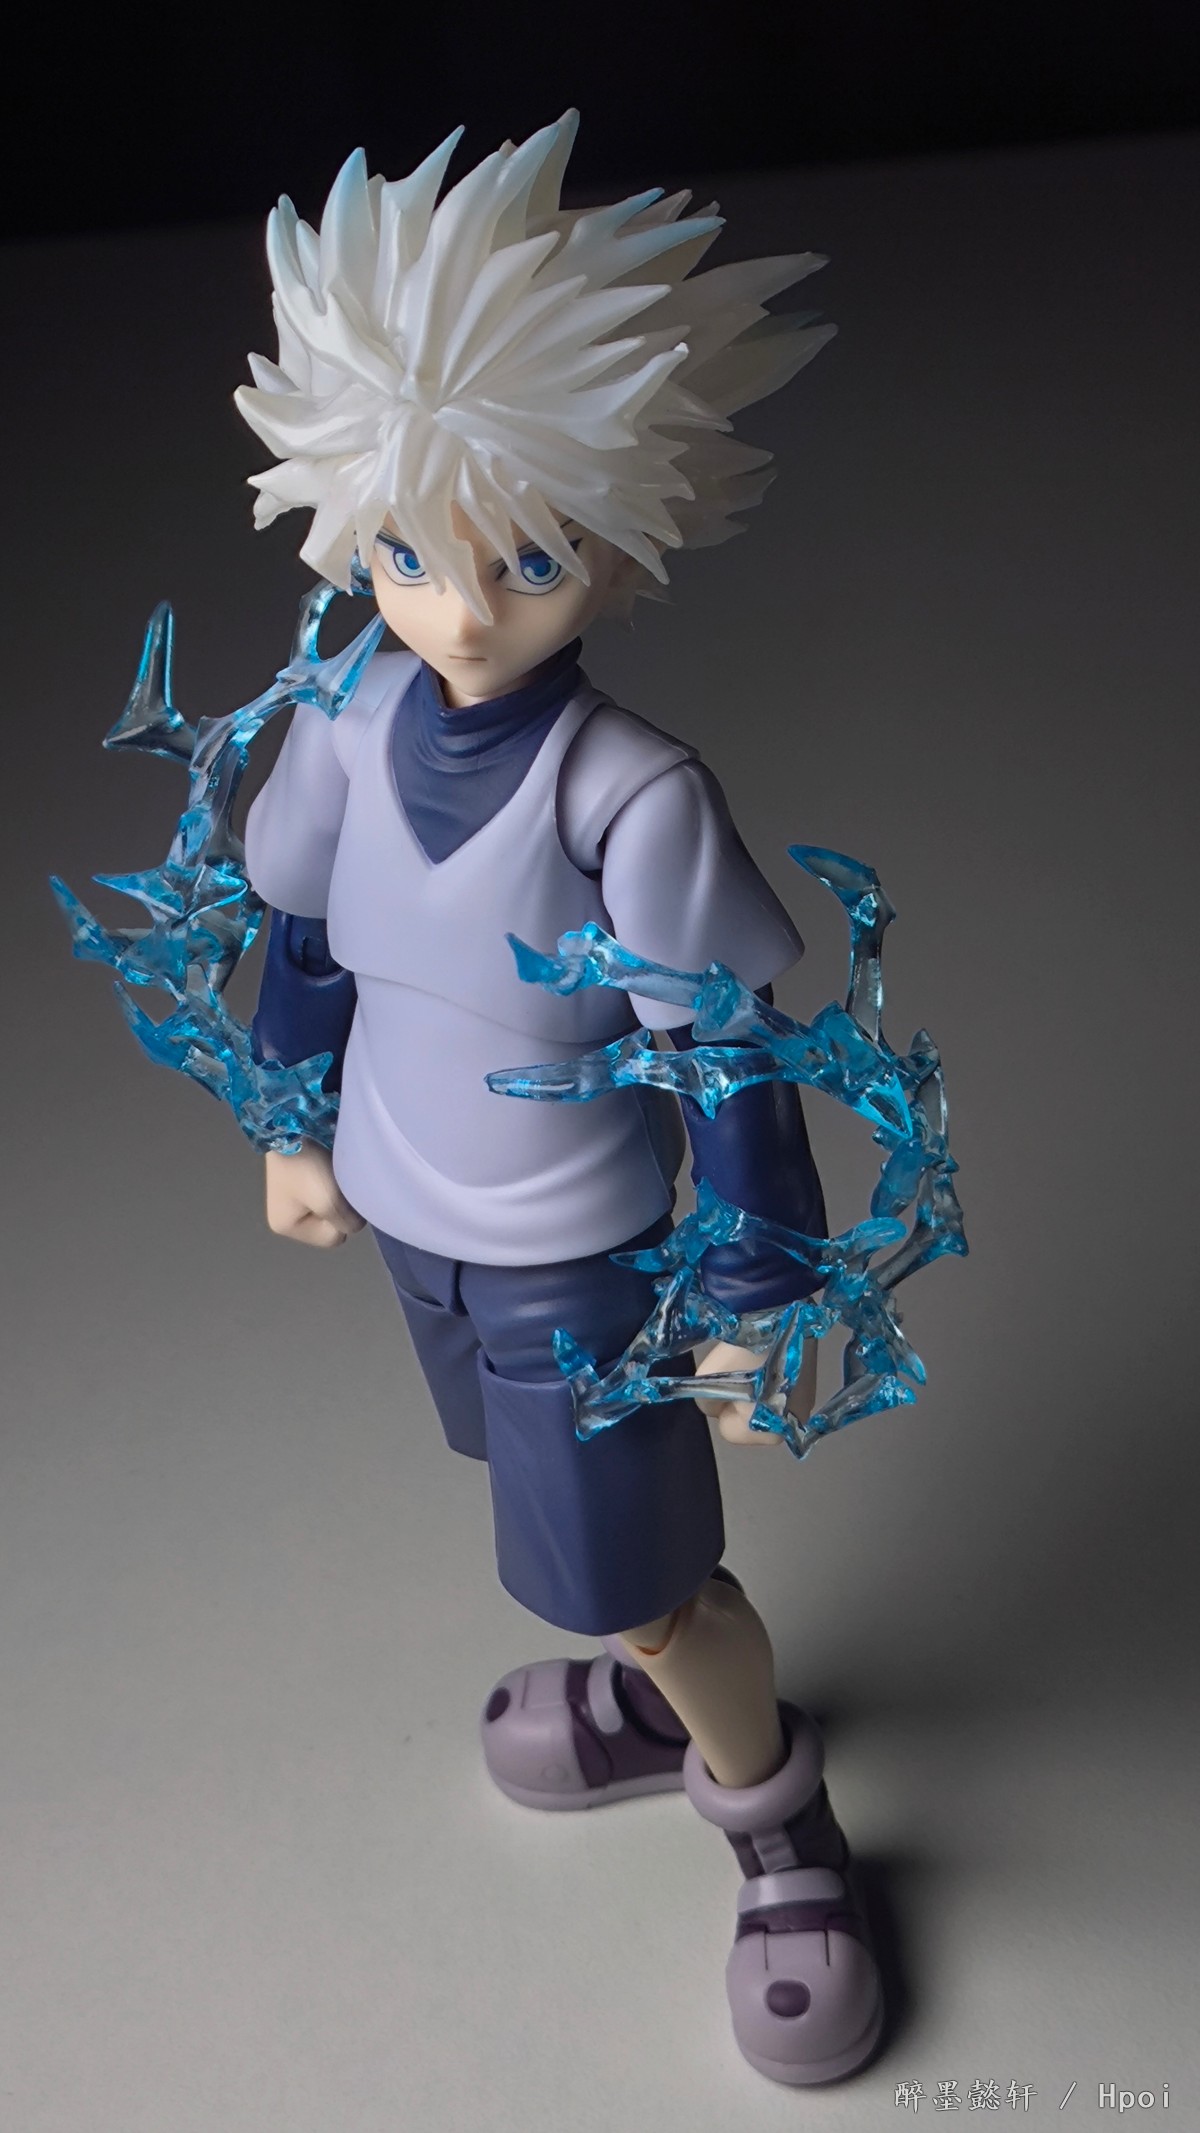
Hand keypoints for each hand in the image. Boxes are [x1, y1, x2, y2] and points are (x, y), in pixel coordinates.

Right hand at [264, 1141, 364, 1248]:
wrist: (290, 1122)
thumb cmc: (305, 1166)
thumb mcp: (329, 1202)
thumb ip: (347, 1222)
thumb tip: (355, 1220)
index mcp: (286, 1226)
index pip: (333, 1238)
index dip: (342, 1218)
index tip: (336, 1193)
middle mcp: (287, 1216)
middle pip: (332, 1224)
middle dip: (340, 1206)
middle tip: (336, 1181)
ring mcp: (292, 1198)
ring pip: (332, 1207)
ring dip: (338, 1192)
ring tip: (332, 1171)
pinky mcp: (299, 1180)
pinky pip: (326, 1191)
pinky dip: (333, 1181)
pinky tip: (330, 1166)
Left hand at [692, 1336, 816, 1446]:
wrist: (781, 1311)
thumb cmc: (743, 1351)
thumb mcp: (707, 1382)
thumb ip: (707, 1403)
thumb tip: (717, 1402)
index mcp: (771, 1433)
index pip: (729, 1430)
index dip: (722, 1405)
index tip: (728, 1382)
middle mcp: (795, 1424)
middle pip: (750, 1419)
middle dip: (741, 1401)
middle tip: (741, 1371)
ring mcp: (808, 1403)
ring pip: (765, 1404)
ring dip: (757, 1390)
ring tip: (756, 1361)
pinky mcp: (813, 1381)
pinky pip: (781, 1389)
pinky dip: (773, 1378)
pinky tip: (771, 1356)